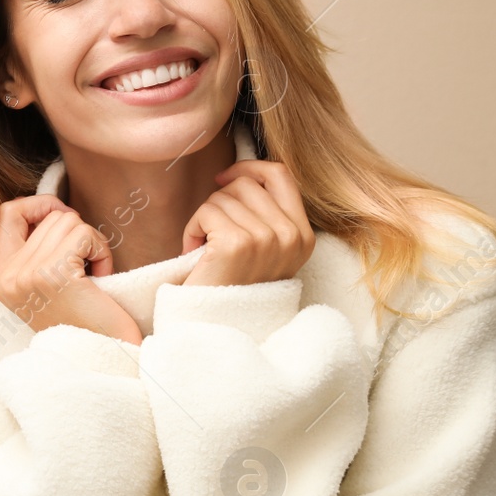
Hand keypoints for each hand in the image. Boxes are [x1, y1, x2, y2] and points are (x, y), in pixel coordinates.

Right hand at [0, 195, 144, 344]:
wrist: (104, 358)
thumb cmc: (86, 321)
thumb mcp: (47, 286)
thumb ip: (39, 251)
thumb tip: (53, 208)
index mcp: (3, 280)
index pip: (7, 214)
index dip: (37, 205)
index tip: (62, 218)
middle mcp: (10, 277)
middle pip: (49, 216)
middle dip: (77, 234)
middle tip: (87, 269)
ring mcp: (29, 274)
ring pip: (68, 220)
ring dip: (92, 243)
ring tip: (93, 276)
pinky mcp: (55, 273)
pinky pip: (84, 234)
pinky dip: (102, 250)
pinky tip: (102, 277)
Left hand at [181, 159, 314, 286]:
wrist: (214, 327)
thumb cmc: (232, 287)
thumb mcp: (265, 250)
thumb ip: (266, 213)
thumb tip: (241, 171)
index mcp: (303, 236)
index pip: (281, 175)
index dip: (250, 168)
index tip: (225, 179)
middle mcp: (289, 236)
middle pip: (246, 183)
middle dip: (221, 202)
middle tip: (214, 236)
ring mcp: (265, 239)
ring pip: (223, 196)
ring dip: (205, 219)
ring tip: (206, 251)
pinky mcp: (236, 244)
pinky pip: (206, 211)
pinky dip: (192, 229)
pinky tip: (196, 255)